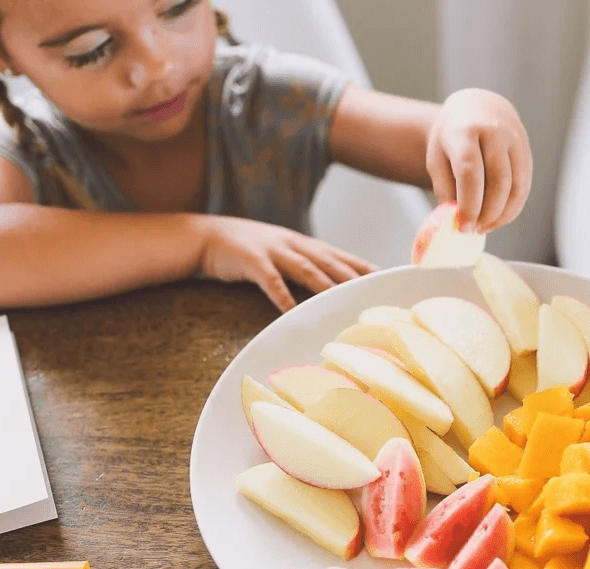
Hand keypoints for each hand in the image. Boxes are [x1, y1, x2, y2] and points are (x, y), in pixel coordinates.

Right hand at [199, 215, 375, 311]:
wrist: (205, 235)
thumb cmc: (246, 249)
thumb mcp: (279, 252)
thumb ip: (302, 265)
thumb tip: (327, 285)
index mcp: (301, 243)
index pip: (339, 255)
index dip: (361, 265)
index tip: (384, 278)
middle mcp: (292, 244)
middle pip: (329, 261)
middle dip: (353, 276)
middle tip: (374, 292)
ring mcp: (273, 251)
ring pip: (306, 269)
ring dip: (326, 285)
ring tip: (344, 301)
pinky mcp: (252, 261)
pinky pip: (271, 281)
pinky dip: (283, 296)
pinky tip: (293, 311)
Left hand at [426, 88, 532, 232]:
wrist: (477, 107)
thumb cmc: (451, 137)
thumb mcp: (437, 157)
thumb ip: (445, 188)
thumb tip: (457, 221)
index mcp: (465, 131)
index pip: (470, 172)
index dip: (469, 204)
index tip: (463, 226)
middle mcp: (494, 132)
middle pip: (498, 181)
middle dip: (487, 213)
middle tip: (474, 230)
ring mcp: (515, 139)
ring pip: (516, 187)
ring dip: (502, 215)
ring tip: (485, 227)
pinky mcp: (527, 150)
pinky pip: (525, 186)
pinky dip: (513, 208)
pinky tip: (498, 218)